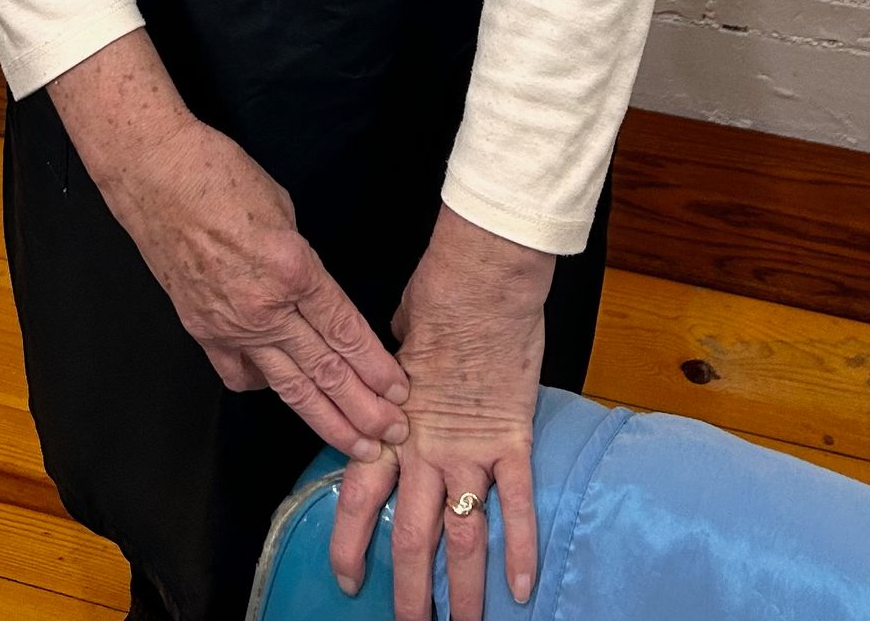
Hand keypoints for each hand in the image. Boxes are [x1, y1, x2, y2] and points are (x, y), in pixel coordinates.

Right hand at [49, 33, 410, 461]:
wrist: (155, 174)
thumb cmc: (220, 174)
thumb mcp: (283, 207)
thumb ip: (302, 259)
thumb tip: (314, 289)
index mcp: (293, 269)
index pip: (345, 331)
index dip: (376, 366)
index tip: (400, 392)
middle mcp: (264, 307)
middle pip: (324, 370)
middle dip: (364, 408)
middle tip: (395, 434)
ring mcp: (230, 325)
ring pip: (287, 386)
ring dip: (326, 418)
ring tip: (358, 444)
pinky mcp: (201, 330)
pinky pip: (240, 374)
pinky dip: (265, 388)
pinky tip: (284, 393)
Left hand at [329, 208, 552, 620]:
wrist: (480, 279)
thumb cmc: (434, 298)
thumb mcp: (392, 340)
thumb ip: (389, 378)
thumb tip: (386, 385)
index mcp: (391, 425)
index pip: (360, 497)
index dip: (352, 544)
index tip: (348, 581)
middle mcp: (426, 450)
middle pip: (414, 536)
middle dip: (412, 591)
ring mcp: (471, 450)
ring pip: (465, 534)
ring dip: (465, 588)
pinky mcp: (512, 439)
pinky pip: (518, 503)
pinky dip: (521, 546)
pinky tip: (521, 587)